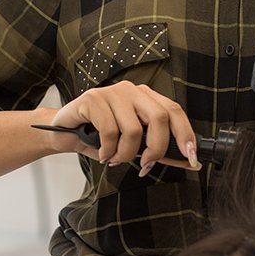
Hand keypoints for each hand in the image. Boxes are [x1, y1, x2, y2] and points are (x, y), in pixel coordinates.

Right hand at [45, 83, 199, 175]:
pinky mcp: (93, 99)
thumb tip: (188, 160)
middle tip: (146, 164)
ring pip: (133, 129)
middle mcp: (133, 91)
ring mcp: (113, 92)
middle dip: (156, 148)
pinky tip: (103, 153)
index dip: (185, 133)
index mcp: (147, 97)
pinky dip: (108, 149)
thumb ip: (157, 147)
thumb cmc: (100, 136)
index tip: (191, 155)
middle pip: (159, 118)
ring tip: (115, 158)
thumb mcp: (133, 143)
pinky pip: (110, 131)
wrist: (63, 131)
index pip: (174, 111)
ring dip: (126, 154)